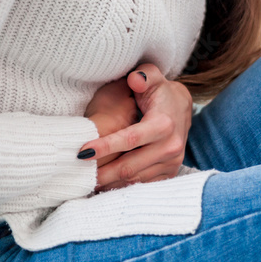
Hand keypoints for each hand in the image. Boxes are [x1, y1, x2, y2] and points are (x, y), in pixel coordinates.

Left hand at [85, 63, 193, 192]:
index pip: (130, 139)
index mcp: (163, 124)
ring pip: (135, 179)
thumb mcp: (153, 77)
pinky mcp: (170, 171)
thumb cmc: (160, 91)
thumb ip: (144, 75)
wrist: (182, 107)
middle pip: (129, 166)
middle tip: (78, 175)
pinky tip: (106, 185)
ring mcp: (171, 162)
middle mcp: (170, 146)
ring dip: (110, 183)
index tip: (82, 151)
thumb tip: (134, 79)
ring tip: (88, 183)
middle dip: (102, 173)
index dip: (105, 146)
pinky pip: (143, 184)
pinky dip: (123, 186)